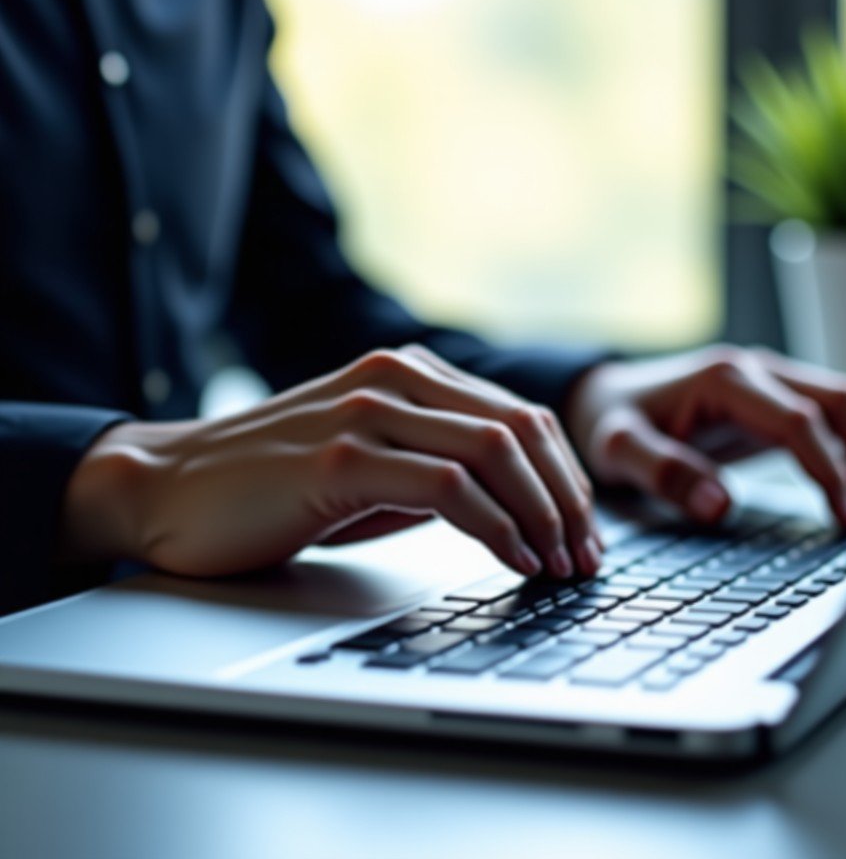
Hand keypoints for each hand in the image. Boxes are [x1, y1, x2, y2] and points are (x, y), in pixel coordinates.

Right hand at [61, 346, 598, 579]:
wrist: (167, 488)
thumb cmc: (270, 486)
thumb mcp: (368, 465)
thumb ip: (432, 467)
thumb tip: (510, 508)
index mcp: (407, 373)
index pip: (519, 415)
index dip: (565, 474)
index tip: (584, 528)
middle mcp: (394, 378)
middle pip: (521, 428)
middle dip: (567, 498)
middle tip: (586, 554)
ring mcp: (367, 412)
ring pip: (494, 450)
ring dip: (542, 514)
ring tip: (560, 564)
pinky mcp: (340, 456)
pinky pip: (447, 487)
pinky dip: (495, 526)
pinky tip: (512, 559)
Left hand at [566, 346, 845, 531]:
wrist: (606, 395)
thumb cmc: (612, 422)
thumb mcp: (618, 449)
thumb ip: (662, 473)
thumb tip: (721, 506)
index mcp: (724, 380)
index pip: (800, 420)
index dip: (831, 469)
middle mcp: (757, 371)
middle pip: (842, 402)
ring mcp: (772, 380)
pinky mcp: (779, 399)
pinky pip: (840, 414)